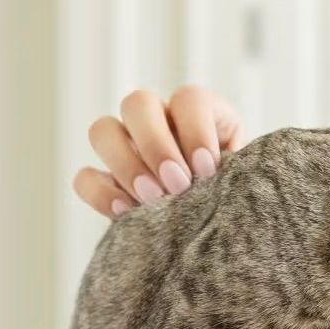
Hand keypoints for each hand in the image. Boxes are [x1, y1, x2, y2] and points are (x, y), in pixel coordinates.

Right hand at [74, 86, 249, 217]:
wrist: (226, 228)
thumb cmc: (240, 197)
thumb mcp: (245, 179)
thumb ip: (236, 172)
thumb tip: (215, 176)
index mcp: (198, 112)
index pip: (188, 99)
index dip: (195, 130)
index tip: (207, 168)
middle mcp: (158, 121)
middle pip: (137, 103)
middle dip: (155, 144)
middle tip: (177, 184)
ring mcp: (127, 148)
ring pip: (102, 130)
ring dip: (125, 164)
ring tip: (152, 199)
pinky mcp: (107, 182)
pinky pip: (85, 177)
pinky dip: (102, 194)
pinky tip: (128, 214)